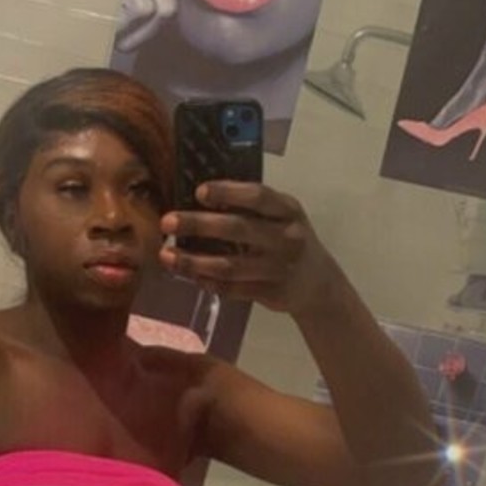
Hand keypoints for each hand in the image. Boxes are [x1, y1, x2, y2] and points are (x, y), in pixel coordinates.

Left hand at [159, 180, 334, 314]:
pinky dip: (208, 283)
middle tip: (167, 222)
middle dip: (199, 225)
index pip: (258, 196)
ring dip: (194, 262)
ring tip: (167, 256)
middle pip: (238, 229)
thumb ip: (253, 207)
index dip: (228, 192)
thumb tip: (202, 196)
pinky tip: (190, 276)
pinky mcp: (270, 293)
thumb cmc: (290, 239)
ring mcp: (278, 268)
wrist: (319, 283)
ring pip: (230, 265)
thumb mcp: (283, 216)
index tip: (199, 192)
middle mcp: (286, 238)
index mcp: (288, 211)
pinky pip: (233, 289)